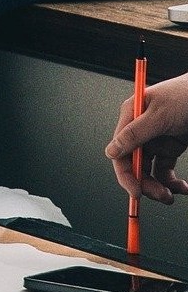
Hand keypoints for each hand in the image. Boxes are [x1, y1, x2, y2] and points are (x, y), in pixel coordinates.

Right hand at [107, 74, 187, 204]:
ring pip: (150, 170)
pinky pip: (166, 169)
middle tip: (161, 196)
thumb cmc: (186, 95)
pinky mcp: (171, 146)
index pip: (120, 151)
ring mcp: (156, 139)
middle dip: (146, 183)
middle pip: (135, 164)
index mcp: (131, 117)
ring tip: (172, 195)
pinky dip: (172, 181)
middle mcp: (140, 130)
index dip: (126, 173)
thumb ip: (135, 133)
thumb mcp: (160, 115)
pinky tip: (181, 187)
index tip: (136, 192)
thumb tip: (112, 151)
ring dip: (160, 186)